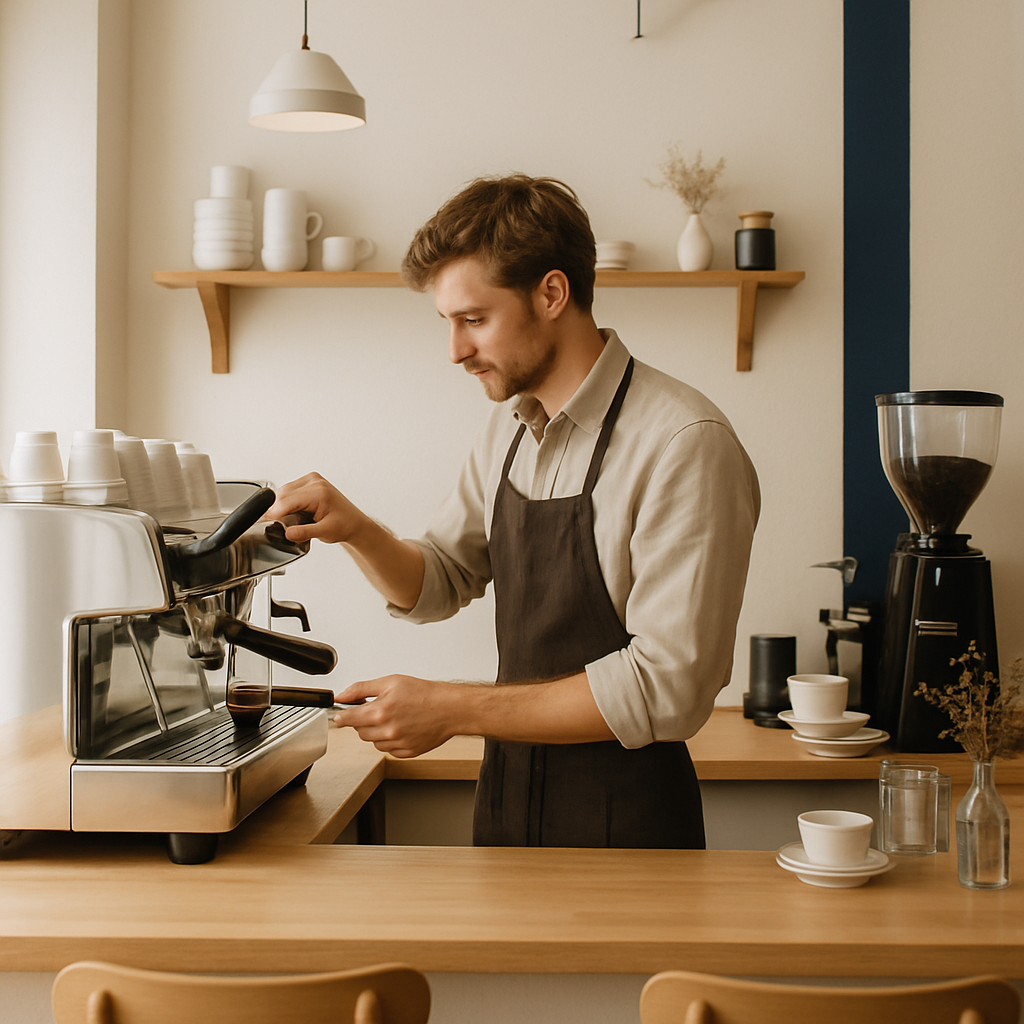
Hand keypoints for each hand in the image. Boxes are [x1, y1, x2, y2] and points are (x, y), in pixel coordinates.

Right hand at [264, 472, 364, 544]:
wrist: (354, 523)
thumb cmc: (345, 525)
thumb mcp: (324, 532)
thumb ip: (304, 532)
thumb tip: (287, 533)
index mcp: (319, 492)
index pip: (287, 501)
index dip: (273, 513)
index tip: (263, 522)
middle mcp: (315, 482)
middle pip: (282, 494)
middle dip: (276, 510)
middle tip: (276, 525)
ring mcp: (312, 480)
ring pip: (284, 491)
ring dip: (280, 505)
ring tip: (288, 520)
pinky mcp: (309, 481)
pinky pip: (289, 490)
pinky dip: (286, 501)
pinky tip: (293, 512)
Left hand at [333, 675, 457, 757]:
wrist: (449, 708)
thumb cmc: (424, 693)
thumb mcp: (390, 682)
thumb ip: (361, 689)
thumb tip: (341, 695)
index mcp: (380, 712)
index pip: (347, 719)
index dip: (342, 716)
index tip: (340, 715)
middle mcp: (387, 731)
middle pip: (360, 732)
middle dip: (363, 721)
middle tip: (377, 709)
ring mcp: (397, 744)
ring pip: (373, 742)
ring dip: (377, 732)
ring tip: (393, 718)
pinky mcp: (407, 752)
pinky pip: (388, 749)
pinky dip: (390, 740)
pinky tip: (401, 728)